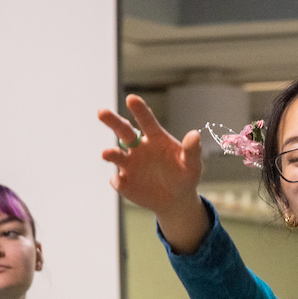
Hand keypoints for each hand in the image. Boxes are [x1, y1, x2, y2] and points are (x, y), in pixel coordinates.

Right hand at [99, 94, 207, 252]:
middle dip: (112, 121)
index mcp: (155, 138)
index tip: (132, 99)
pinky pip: (117, 180)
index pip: (146, 121)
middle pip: (123, 131)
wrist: (176, 199)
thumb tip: (195, 134)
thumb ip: (192, 150)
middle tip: (101, 112)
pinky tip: (121, 182)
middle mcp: (138, 147)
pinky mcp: (124, 182)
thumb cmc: (185, 176)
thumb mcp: (192, 165)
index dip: (139, 110)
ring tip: (107, 154)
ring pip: (115, 154)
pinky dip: (117, 180)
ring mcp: (129, 164)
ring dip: (111, 153)